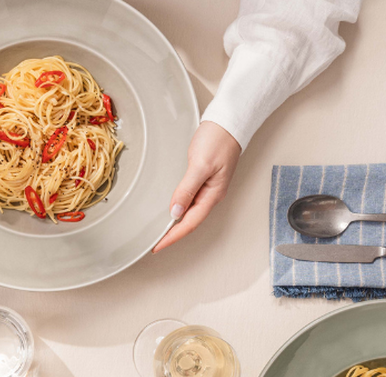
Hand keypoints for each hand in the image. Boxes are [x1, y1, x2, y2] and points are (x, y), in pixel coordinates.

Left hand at [153, 121, 240, 252]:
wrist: (229, 121)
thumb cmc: (218, 140)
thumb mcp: (201, 165)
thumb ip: (187, 189)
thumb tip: (176, 211)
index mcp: (212, 195)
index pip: (189, 223)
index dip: (173, 237)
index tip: (158, 246)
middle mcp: (211, 195)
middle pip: (190, 222)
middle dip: (173, 235)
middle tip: (155, 244)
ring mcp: (208, 188)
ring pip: (190, 212)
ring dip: (175, 224)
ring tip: (160, 233)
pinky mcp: (203, 179)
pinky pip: (190, 200)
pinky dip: (178, 209)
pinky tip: (171, 211)